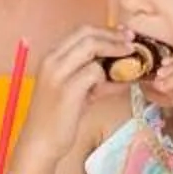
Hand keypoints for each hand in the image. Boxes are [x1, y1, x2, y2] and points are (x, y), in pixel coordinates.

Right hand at [18, 24, 138, 173]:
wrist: (40, 143)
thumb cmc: (57, 118)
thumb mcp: (74, 91)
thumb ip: (92, 77)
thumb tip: (121, 68)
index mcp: (51, 57)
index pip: (81, 31)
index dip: (106, 30)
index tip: (124, 34)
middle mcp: (51, 61)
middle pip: (87, 34)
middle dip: (114, 36)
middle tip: (132, 43)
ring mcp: (58, 74)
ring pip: (92, 48)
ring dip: (115, 54)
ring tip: (132, 64)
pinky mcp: (67, 90)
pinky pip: (95, 73)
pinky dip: (112, 78)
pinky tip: (121, 86)